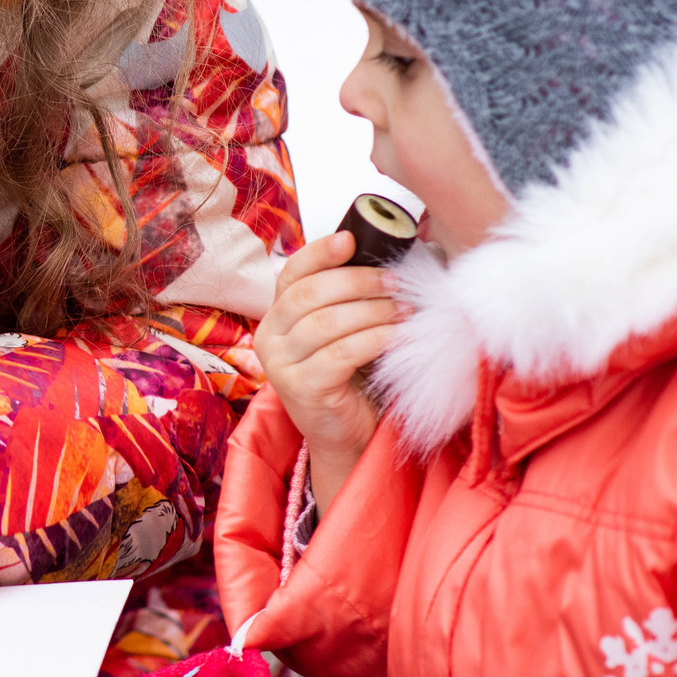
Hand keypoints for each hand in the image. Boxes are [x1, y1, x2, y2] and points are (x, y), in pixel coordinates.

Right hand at [252, 228, 402, 513]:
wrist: (349, 438)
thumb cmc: (351, 380)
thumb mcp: (341, 333)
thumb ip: (345, 301)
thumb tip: (382, 260)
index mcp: (275, 317)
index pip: (291, 273)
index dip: (320, 252)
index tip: (352, 238)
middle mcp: (270, 338)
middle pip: (309, 294)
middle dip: (358, 281)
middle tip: (396, 282)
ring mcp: (281, 366)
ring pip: (327, 322)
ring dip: (373, 310)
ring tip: (406, 309)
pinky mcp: (303, 389)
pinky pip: (342, 353)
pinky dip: (375, 339)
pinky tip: (399, 336)